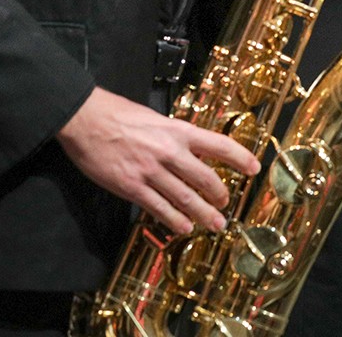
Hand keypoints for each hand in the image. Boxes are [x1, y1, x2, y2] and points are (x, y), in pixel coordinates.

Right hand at [57, 87, 260, 235]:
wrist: (88, 120)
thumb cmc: (121, 114)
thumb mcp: (157, 118)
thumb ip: (175, 136)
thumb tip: (190, 148)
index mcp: (179, 131)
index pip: (219, 145)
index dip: (240, 157)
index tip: (254, 168)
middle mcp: (170, 151)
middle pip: (205, 177)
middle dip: (220, 194)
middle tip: (227, 205)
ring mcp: (150, 171)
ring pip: (184, 197)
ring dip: (202, 213)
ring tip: (215, 223)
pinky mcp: (131, 186)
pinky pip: (157, 207)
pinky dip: (173, 219)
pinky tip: (183, 227)